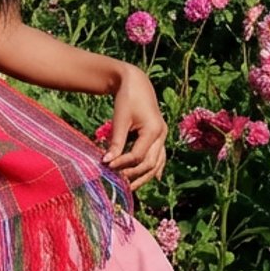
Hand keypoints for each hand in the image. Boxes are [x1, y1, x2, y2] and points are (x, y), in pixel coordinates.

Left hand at [102, 63, 167, 187]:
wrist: (136, 83)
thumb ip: (116, 141)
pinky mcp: (159, 136)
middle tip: (117, 182)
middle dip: (133, 174)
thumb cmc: (126, 98)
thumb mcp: (120, 119)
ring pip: (156, 163)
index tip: (107, 167)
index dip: (122, 163)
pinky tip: (153, 179)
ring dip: (144, 176)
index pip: (138, 155)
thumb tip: (106, 161)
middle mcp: (161, 135)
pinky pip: (160, 156)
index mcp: (153, 130)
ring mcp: (162, 136)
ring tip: (130, 187)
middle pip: (149, 163)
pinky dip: (155, 168)